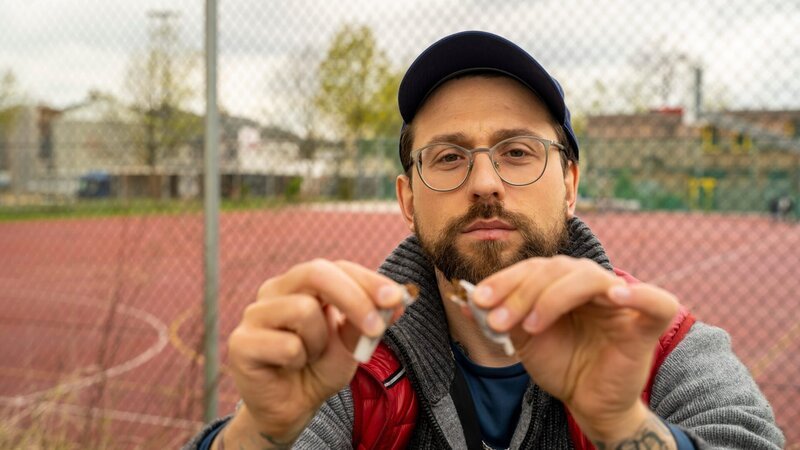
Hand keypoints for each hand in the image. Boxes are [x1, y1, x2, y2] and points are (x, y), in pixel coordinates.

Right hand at [224, 259, 406, 445]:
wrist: (292, 408)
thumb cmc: (320, 367)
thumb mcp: (352, 344)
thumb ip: (369, 321)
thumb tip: (396, 300)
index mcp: (303, 283)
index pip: (338, 268)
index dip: (369, 281)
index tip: (397, 299)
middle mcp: (276, 289)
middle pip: (316, 273)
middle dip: (353, 299)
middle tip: (377, 329)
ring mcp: (255, 313)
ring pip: (302, 310)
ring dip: (319, 342)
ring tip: (310, 357)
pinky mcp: (241, 342)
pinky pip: (287, 345)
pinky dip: (299, 362)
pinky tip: (289, 368)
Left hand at [473, 256, 678, 440]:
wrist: (588, 402)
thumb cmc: (561, 365)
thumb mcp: (524, 339)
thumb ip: (502, 316)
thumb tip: (466, 298)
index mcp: (564, 282)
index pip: (535, 267)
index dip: (505, 280)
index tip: (477, 300)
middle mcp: (591, 284)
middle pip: (556, 269)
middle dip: (520, 293)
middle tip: (497, 322)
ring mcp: (620, 301)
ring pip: (589, 277)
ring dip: (552, 297)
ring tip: (530, 327)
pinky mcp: (644, 326)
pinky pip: (656, 302)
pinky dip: (639, 294)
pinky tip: (616, 294)